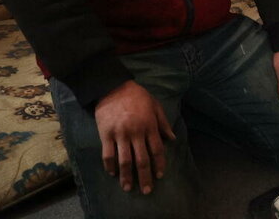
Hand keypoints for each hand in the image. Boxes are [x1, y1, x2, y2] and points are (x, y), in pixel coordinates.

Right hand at [94, 80, 175, 194]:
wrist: (113, 87)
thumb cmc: (137, 96)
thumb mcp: (155, 106)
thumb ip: (163, 123)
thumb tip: (172, 139)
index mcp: (150, 125)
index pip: (157, 149)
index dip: (159, 164)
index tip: (159, 175)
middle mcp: (136, 132)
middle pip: (142, 159)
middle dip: (145, 176)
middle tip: (146, 190)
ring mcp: (120, 134)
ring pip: (124, 160)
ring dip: (127, 176)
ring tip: (128, 187)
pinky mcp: (106, 134)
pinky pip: (108, 154)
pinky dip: (110, 166)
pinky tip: (113, 173)